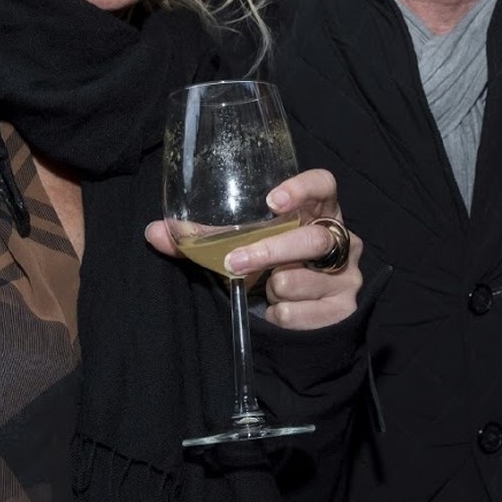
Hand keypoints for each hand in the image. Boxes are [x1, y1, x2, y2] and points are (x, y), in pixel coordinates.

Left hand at [144, 167, 363, 330]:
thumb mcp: (242, 248)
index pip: (324, 185)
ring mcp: (347, 274)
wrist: (301, 316)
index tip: (272, 202)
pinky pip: (303, 313)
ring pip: (301, 279)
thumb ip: (202, 239)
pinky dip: (281, 315)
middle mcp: (341, 238)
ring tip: (269, 289)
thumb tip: (154, 232)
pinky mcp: (346, 309)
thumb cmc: (270, 267)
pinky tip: (280, 311)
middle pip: (313, 238)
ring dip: (273, 289)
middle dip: (270, 251)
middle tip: (235, 262)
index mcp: (318, 212)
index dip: (303, 188)